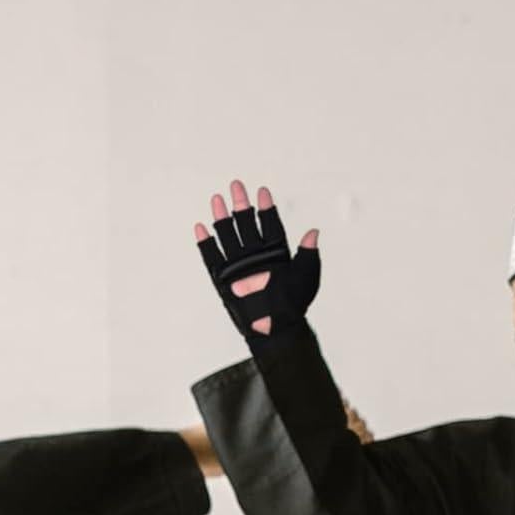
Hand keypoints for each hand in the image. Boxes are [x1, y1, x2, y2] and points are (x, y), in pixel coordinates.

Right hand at [195, 178, 319, 339]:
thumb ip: (308, 253)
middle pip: (246, 224)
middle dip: (241, 204)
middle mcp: (256, 256)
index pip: (270, 224)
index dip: (266, 208)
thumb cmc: (293, 306)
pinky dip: (206, 244)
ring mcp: (239, 266)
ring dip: (222, 217)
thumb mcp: (307, 276)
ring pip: (229, 236)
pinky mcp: (224, 279)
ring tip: (217, 199)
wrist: (275, 329)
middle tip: (236, 185)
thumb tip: (313, 232)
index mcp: (276, 253)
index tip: (262, 191)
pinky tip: (201, 228)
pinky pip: (212, 258)